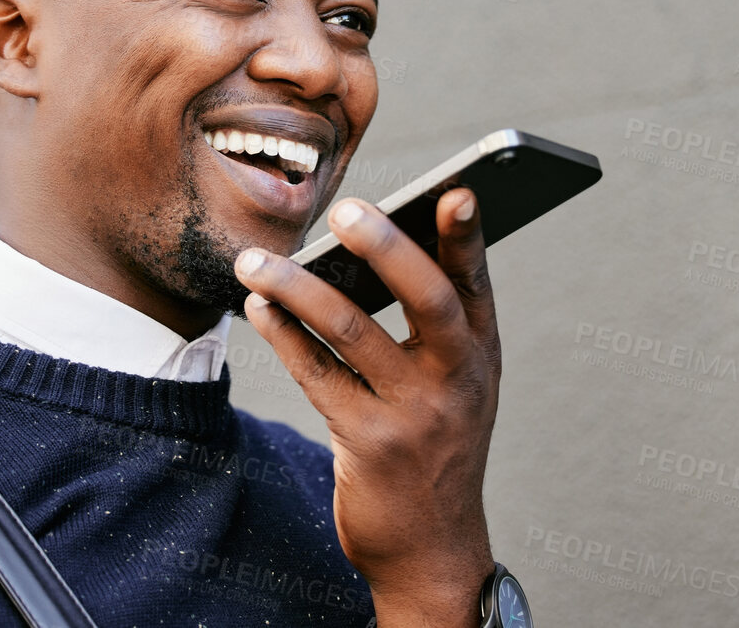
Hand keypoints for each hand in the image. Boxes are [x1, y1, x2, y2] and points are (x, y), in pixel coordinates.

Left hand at [235, 188, 498, 627]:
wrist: (431, 549)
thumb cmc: (436, 445)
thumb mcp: (457, 385)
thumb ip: (434, 325)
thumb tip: (374, 242)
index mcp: (483, 354)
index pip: (476, 283)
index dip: (468, 236)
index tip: (456, 190)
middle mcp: (458, 380)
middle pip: (429, 299)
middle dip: (387, 248)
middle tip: (344, 210)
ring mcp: (416, 414)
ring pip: (353, 331)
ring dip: (298, 287)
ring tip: (254, 261)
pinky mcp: (369, 444)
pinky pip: (316, 375)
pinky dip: (283, 334)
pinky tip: (259, 307)